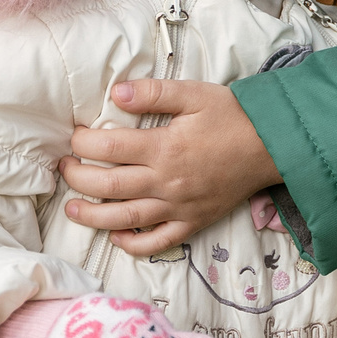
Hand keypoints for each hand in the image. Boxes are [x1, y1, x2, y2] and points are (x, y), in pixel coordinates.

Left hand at [58, 80, 283, 255]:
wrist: (272, 146)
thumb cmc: (233, 117)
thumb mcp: (194, 94)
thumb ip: (153, 93)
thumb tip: (114, 93)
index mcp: (165, 148)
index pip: (109, 147)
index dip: (83, 142)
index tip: (74, 136)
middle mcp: (168, 182)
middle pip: (109, 186)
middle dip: (78, 178)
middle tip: (64, 169)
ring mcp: (180, 207)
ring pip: (126, 219)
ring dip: (93, 217)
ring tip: (71, 209)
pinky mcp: (193, 222)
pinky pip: (158, 242)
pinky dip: (133, 244)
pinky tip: (116, 237)